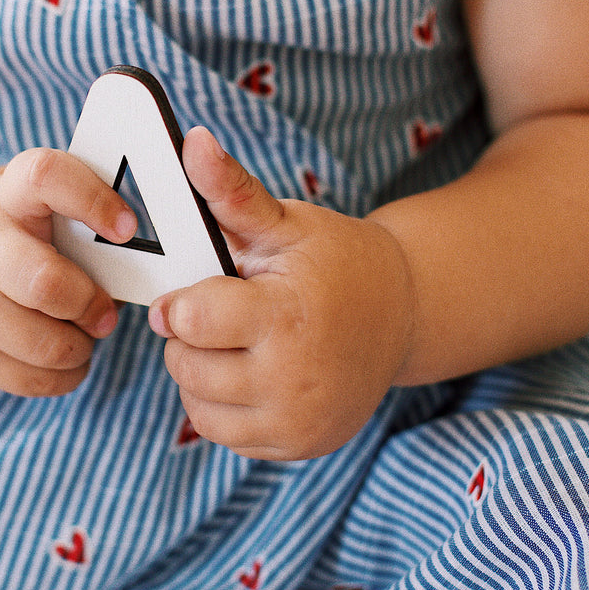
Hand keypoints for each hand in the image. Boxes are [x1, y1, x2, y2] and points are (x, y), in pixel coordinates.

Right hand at [0, 149, 136, 395]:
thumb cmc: (2, 225)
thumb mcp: (25, 197)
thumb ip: (74, 210)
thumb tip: (144, 253)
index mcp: (6, 196)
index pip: (46, 177)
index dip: (93, 200)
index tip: (127, 229)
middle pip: (45, 283)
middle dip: (91, 304)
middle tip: (106, 311)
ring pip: (47, 345)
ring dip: (82, 346)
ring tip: (83, 332)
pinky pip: (34, 380)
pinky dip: (66, 374)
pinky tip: (65, 355)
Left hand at [148, 128, 417, 459]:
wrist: (403, 314)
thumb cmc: (337, 261)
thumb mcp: (287, 221)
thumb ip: (231, 190)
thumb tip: (191, 141)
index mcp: (289, 319)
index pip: (191, 320)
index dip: (185, 301)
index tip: (204, 288)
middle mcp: (294, 381)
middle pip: (186, 364)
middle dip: (191, 334)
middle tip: (229, 312)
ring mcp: (297, 422)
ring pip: (195, 403)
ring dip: (200, 371)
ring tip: (239, 340)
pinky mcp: (296, 447)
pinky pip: (221, 432)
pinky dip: (220, 403)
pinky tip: (251, 370)